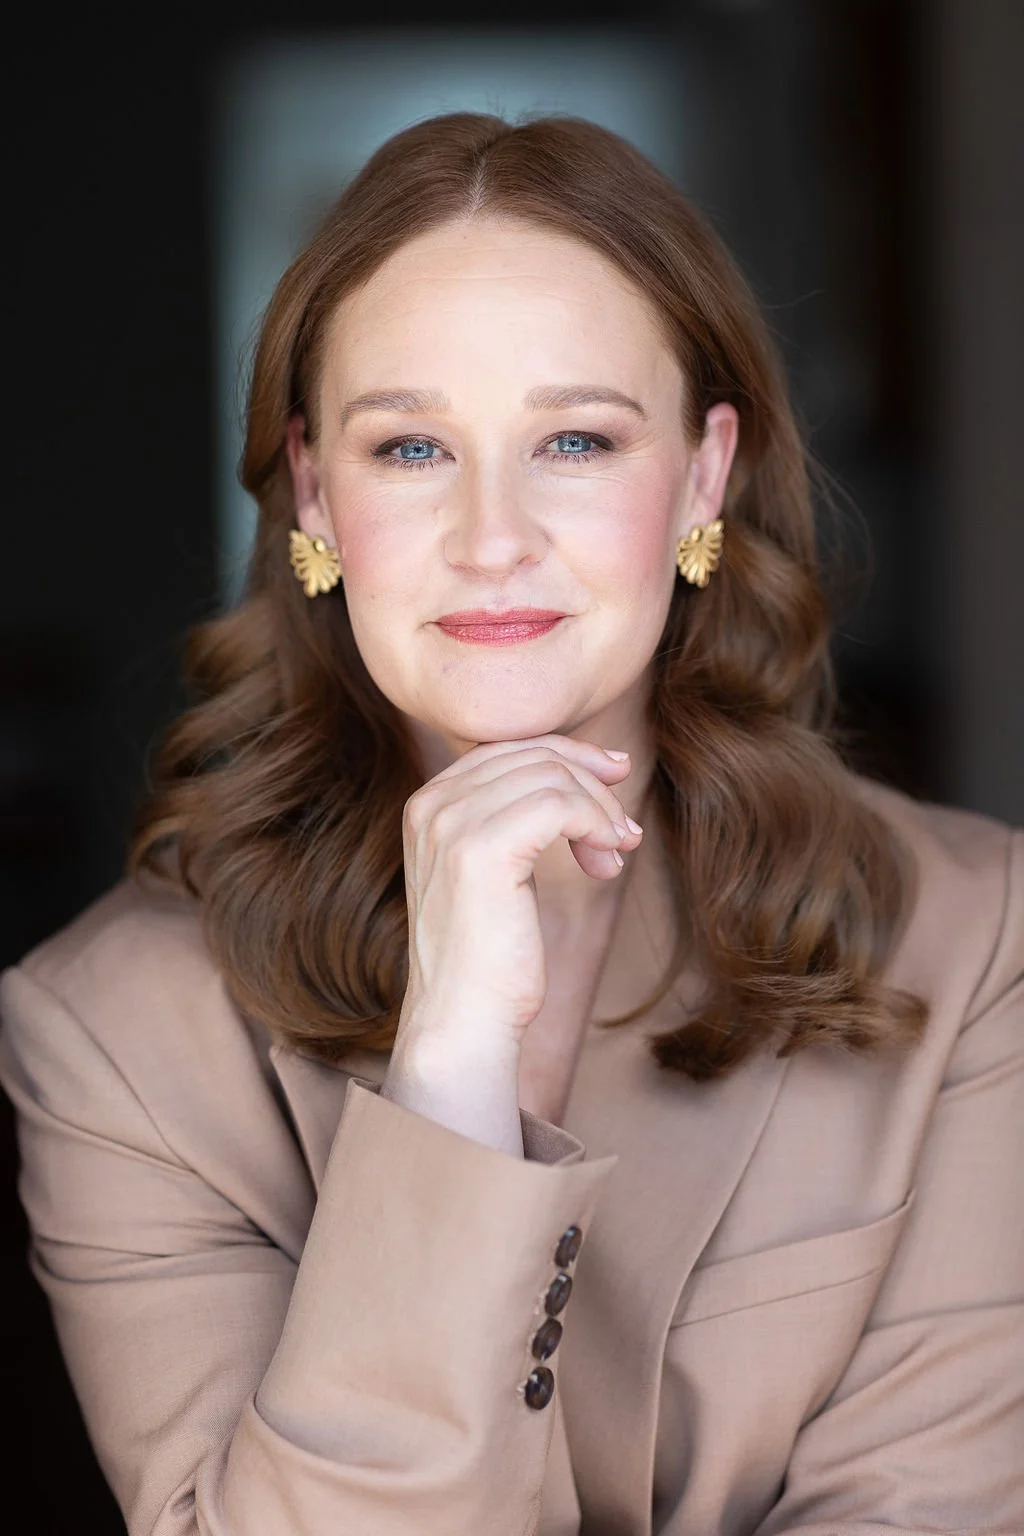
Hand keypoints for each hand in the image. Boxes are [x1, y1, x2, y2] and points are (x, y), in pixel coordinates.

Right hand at [396, 734, 642, 1058]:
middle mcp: (431, 803)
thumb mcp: (497, 870)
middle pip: (534, 755)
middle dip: (593, 786)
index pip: (509, 748)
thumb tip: (591, 770)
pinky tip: (605, 862)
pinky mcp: (480, 850)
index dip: (570, 756)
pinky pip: (560, 804)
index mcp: (428, 803)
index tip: (616, 777)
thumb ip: (518, 818)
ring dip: (600, 813)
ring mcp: (451, 823)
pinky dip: (596, 825)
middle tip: (625, 833)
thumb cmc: (488, 955)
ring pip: (552, 776)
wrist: (463, 1020)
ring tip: (613, 857)